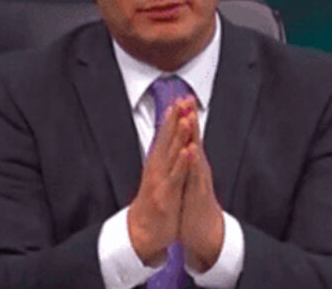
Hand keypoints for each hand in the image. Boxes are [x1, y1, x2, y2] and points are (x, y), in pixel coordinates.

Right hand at [128, 97, 193, 265]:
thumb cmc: (153, 202)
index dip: (172, 116)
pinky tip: (189, 151)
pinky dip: (182, 164)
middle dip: (175, 118)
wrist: (142, 233)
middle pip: (166, 139)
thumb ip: (163, 158)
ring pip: (171, 154)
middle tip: (182, 99)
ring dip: (178, 136)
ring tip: (186, 118)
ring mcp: (160, 181)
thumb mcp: (157, 176)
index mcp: (156, 163)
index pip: (165, 135)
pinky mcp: (166, 195)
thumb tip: (167, 139)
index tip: (179, 98)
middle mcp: (157, 168)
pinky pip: (176, 177)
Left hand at [178, 104, 223, 272]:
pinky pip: (196, 176)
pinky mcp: (200, 193)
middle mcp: (198, 168)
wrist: (205, 232)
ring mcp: (200, 179)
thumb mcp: (189, 178)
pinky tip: (192, 150)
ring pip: (197, 153)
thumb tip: (184, 143)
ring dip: (194, 135)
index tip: (180, 97)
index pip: (188, 136)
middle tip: (187, 97)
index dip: (184, 116)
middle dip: (191, 118)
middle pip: (195, 138)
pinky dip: (194, 162)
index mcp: (193, 163)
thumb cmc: (194, 203)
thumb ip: (187, 160)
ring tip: (191, 116)